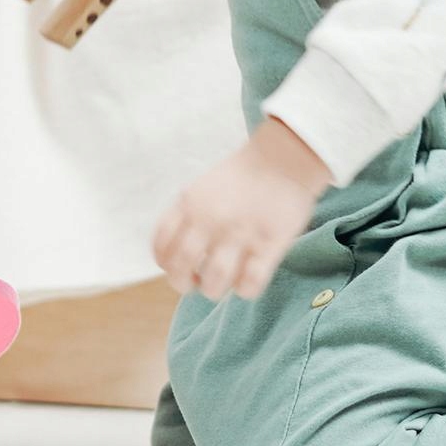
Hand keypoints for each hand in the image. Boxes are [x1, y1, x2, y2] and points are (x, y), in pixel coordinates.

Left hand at [154, 120, 332, 299]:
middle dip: (183, 283)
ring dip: (213, 289)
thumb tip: (170, 257)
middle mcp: (210, 219)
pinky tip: (247, 281)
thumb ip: (183, 218)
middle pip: (181, 268)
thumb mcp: (200, 188)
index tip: (176, 266)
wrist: (285, 156)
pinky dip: (245, 289)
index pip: (161, 247)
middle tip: (196, 282)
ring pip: (214, 280)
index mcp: (189, 205)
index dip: (165, 264)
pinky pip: (251, 282)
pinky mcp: (271, 243)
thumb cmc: (241, 178)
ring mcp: (241, 232)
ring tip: (220, 283)